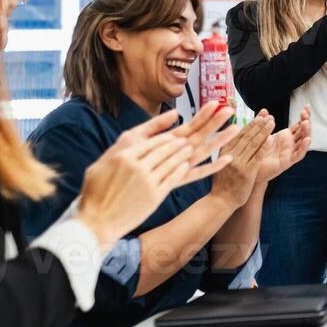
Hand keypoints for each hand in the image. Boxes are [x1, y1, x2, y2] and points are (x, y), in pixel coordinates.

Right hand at [77, 103, 237, 246]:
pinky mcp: (157, 195)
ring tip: (231, 131)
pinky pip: (185, 178)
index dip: (192, 120)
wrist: (95, 219)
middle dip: (208, 124)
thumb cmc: (100, 184)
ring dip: (212, 143)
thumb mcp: (112, 153)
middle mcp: (140, 164)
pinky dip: (205, 168)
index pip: (166, 133)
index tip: (211, 108)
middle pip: (182, 140)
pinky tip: (222, 160)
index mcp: (128, 152)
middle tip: (227, 111)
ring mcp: (150, 180)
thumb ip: (140, 134)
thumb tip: (171, 116)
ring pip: (187, 157)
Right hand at [209, 112, 274, 209]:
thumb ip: (229, 150)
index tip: (259, 116)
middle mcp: (230, 154)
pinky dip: (264, 147)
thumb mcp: (221, 162)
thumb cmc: (223, 182)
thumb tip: (234, 135)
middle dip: (259, 125)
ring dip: (264, 132)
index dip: (251, 124)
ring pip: (253, 144)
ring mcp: (239, 163)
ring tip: (272, 122)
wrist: (221, 200)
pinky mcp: (247, 172)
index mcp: (224, 150)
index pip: (239, 134)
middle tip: (268, 116)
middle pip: (247, 136)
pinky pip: (257, 157)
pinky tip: (271, 139)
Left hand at [256, 106, 310, 183]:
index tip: (306, 106)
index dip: (304, 116)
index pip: (299, 124)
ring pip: (304, 142)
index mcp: (286, 137)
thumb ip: (263, 123)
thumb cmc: (256, 153)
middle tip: (305, 112)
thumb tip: (265, 110)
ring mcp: (290, 152)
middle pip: (304, 131)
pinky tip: (307, 139)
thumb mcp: (260, 135)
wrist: (251, 171)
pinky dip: (304, 147)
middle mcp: (291, 144)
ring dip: (307, 132)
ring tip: (306, 123)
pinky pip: (299, 155)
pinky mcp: (288, 162)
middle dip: (306, 121)